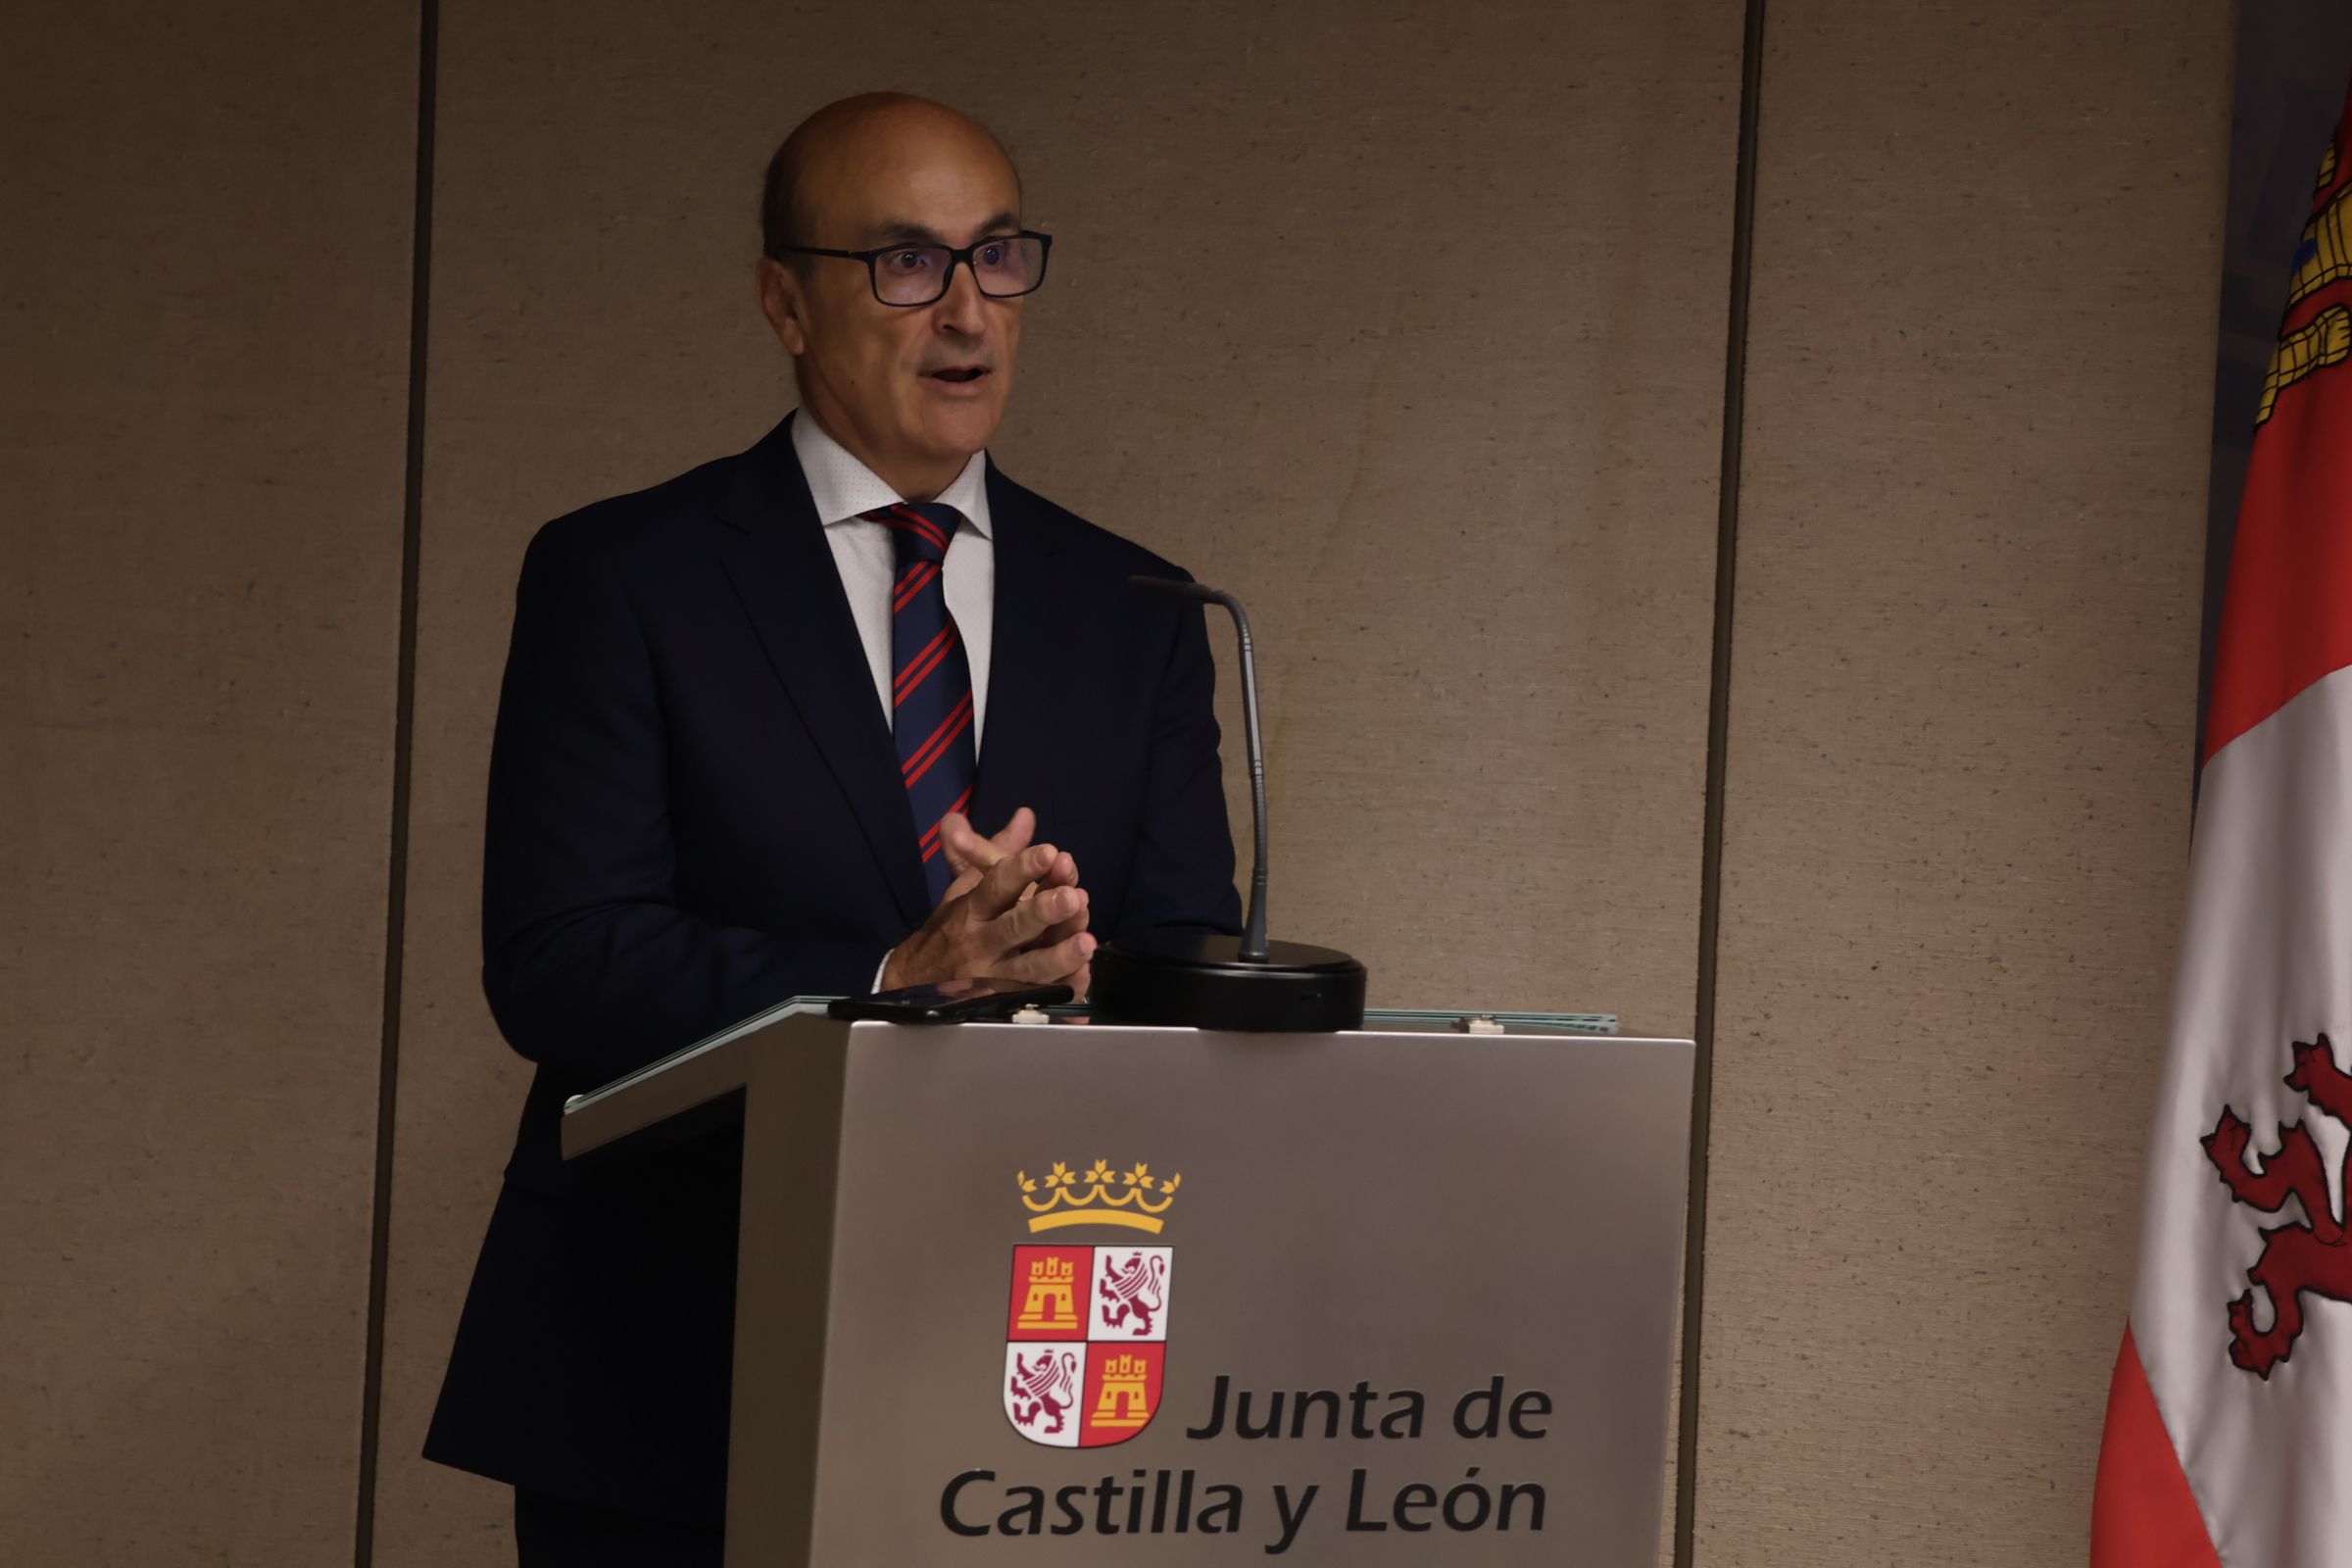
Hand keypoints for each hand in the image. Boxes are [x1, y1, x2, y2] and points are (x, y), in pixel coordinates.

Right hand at [939, 809, 1094, 997]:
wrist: (914, 982)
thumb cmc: (951, 928)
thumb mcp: (968, 887)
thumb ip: (998, 851)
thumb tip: (1026, 815)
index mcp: (973, 909)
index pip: (997, 886)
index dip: (1023, 869)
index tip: (1049, 852)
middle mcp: (981, 943)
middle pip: (1013, 928)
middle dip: (1042, 912)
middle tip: (1072, 897)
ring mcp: (991, 978)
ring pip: (1028, 969)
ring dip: (1058, 956)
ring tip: (1086, 941)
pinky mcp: (1003, 1005)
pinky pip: (1036, 999)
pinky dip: (1060, 991)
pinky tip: (1082, 977)